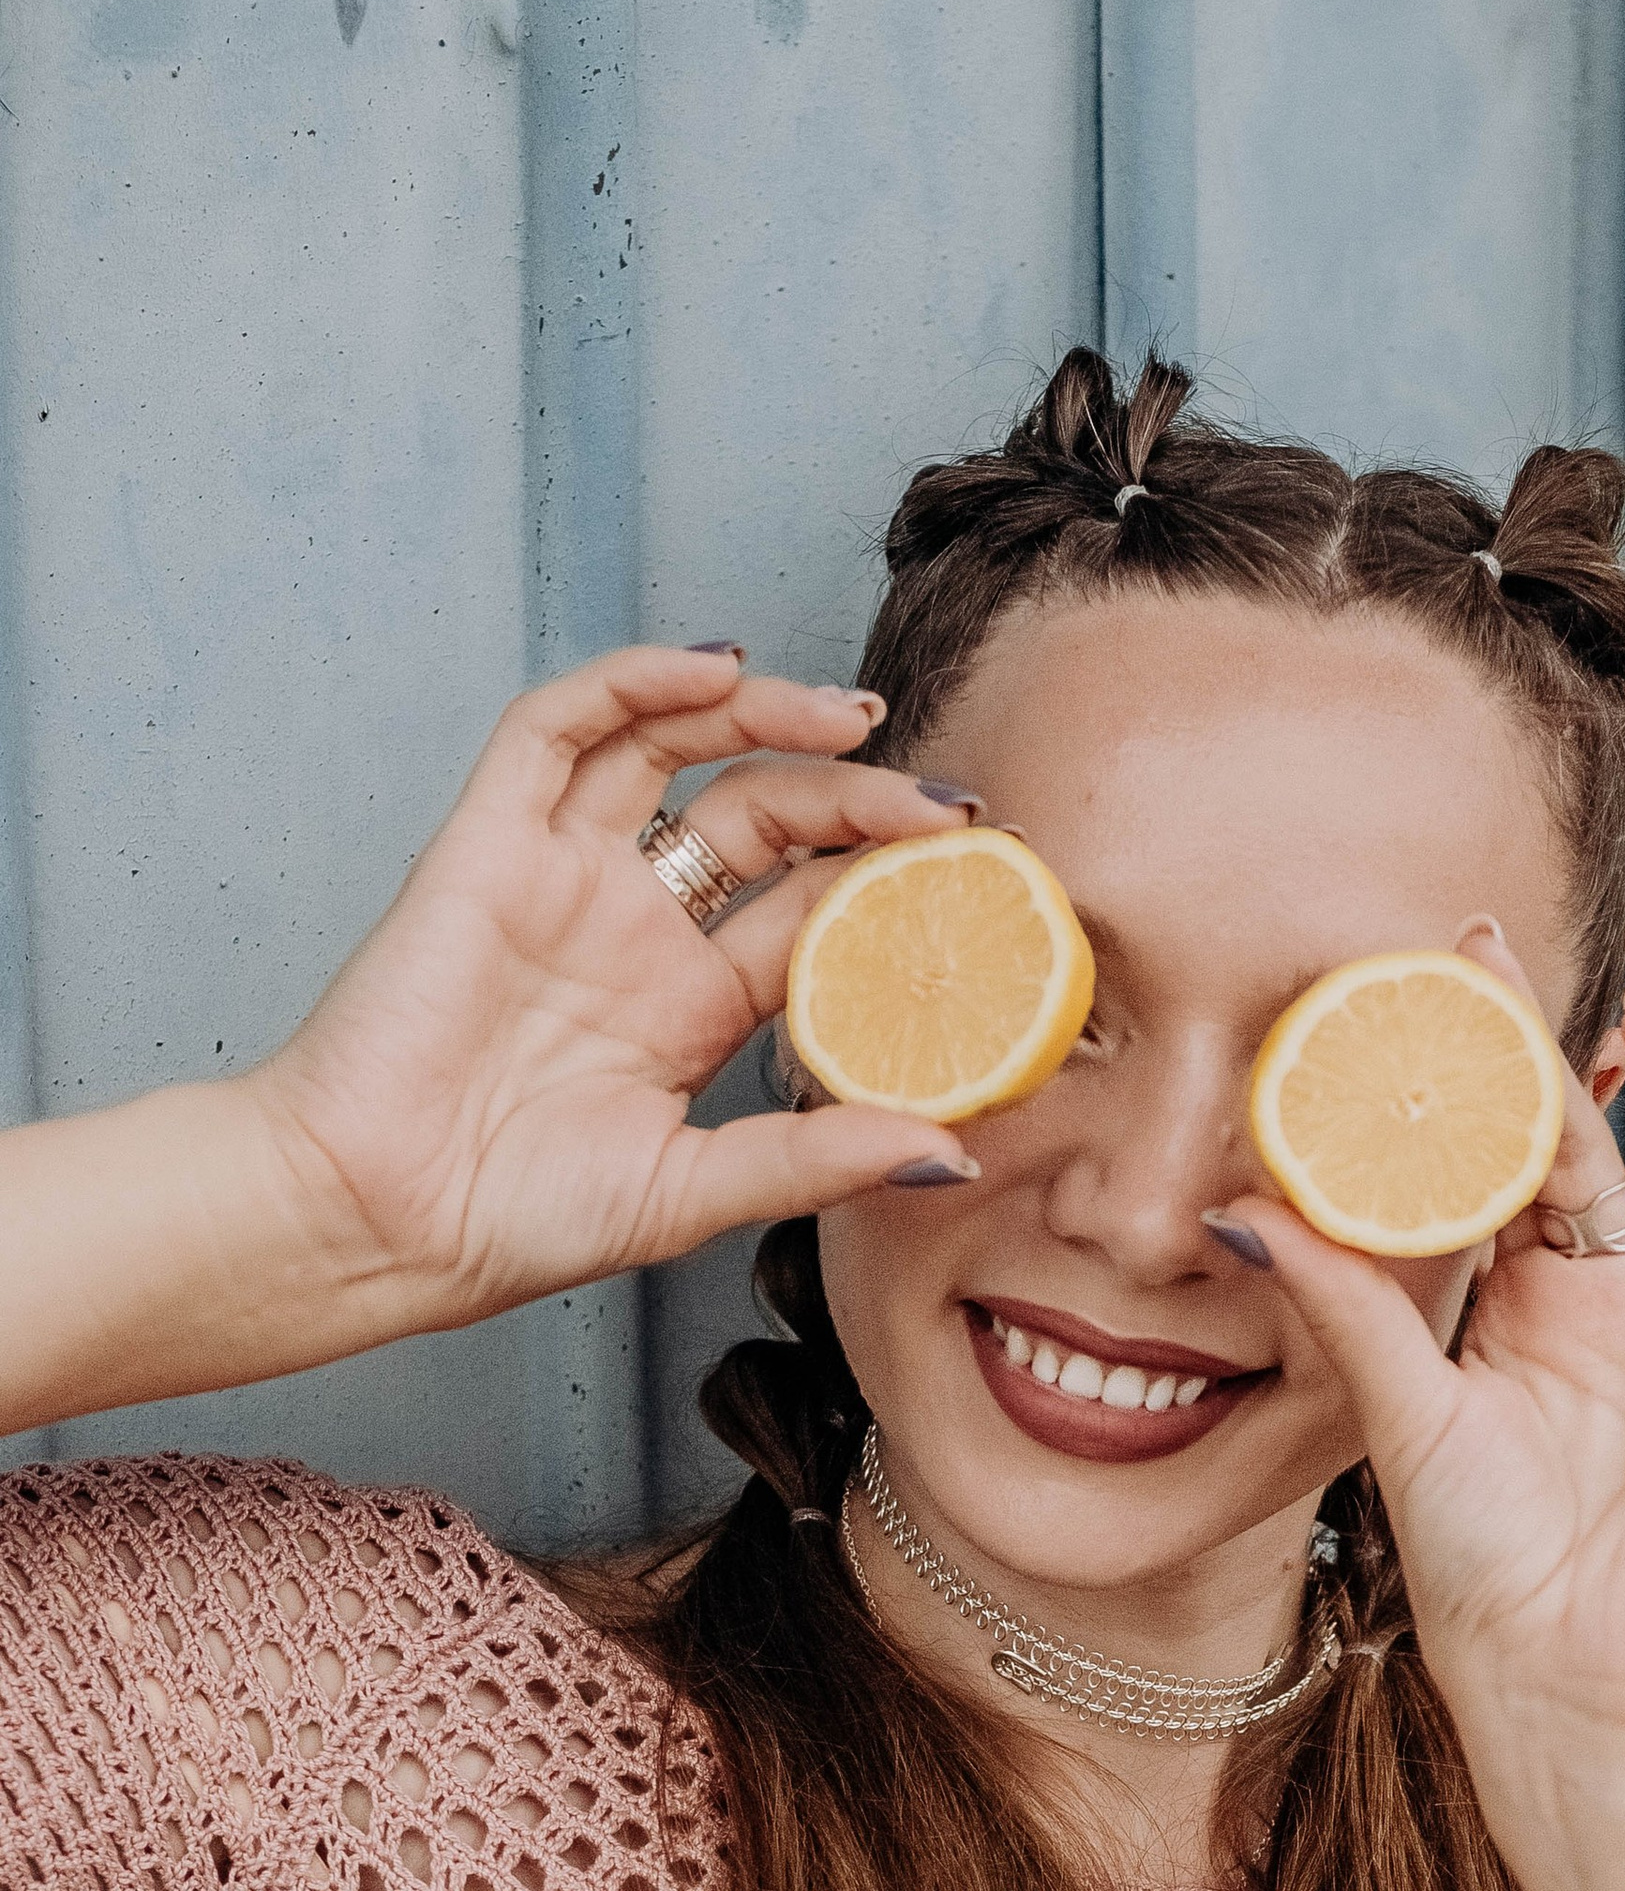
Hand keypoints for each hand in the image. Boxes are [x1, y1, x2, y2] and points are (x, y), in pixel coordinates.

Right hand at [253, 645, 977, 1327]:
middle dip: (857, 798)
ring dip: (767, 714)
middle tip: (946, 808)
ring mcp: (563, 876)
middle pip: (766, 818)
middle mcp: (636, 926)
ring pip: (677, 748)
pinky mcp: (487, 843)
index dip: (895, 885)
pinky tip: (717, 670)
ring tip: (854, 720)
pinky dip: (636, 682)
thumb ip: (815, 1159)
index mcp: (692, 1005)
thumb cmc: (512, 1220)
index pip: (815, 912)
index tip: (983, 880)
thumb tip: (954, 1155)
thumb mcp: (693, 1193)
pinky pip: (560, 729)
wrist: (374, 1219)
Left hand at [1212, 932, 1624, 1803]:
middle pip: (1617, 1146)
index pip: (1510, 1157)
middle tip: (1515, 960)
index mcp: (1528, 1309)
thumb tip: (1239, 1206)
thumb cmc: (1482, 1574)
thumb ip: (1345, 1304)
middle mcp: (1624, 1307)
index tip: (1448, 966)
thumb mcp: (1403, 1416)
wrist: (1571, 1688)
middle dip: (1579, 1053)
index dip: (1487, 1067)